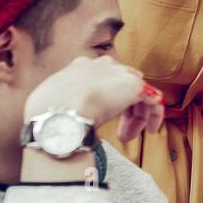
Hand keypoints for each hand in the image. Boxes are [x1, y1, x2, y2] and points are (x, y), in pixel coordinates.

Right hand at [23, 55, 163, 142]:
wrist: (60, 111)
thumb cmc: (47, 112)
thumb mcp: (49, 102)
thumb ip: (61, 104)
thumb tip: (61, 118)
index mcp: (81, 67)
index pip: (102, 79)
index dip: (105, 100)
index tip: (101, 117)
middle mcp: (102, 65)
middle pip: (121, 86)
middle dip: (123, 110)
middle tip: (121, 133)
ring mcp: (119, 73)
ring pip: (137, 94)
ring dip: (136, 118)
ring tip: (129, 137)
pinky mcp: (135, 86)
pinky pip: (154, 100)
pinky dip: (155, 116)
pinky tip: (152, 131)